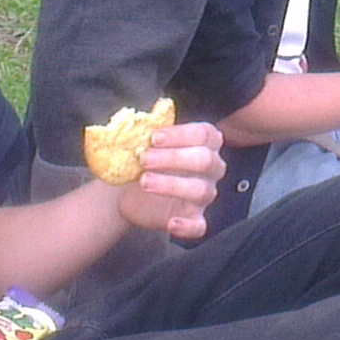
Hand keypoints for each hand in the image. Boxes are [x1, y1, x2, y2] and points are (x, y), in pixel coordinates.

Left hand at [116, 121, 221, 241]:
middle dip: (173, 158)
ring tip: (144, 181)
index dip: (180, 135)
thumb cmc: (144, 161)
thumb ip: (148, 129)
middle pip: (205, 160)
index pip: (205, 134)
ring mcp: (205, 195)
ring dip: (170, 184)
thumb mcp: (146, 143)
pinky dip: (187, 226)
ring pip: (201, 190)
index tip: (154, 138)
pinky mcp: (194, 219)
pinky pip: (199, 226)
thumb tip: (145, 113)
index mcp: (205, 144)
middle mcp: (211, 168)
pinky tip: (170, 222)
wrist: (129, 191)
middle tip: (144, 159)